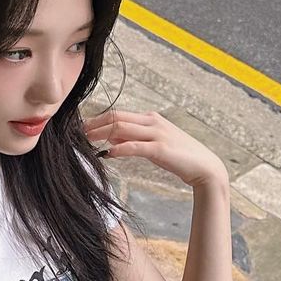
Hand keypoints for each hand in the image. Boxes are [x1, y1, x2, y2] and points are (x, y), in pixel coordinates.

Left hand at [82, 110, 227, 189]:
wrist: (204, 167)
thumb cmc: (178, 157)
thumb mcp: (152, 144)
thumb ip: (133, 139)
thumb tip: (110, 138)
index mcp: (150, 118)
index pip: (118, 113)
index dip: (97, 120)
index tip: (82, 128)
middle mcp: (152, 121)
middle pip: (116, 117)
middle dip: (94, 124)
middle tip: (77, 133)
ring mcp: (157, 133)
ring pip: (121, 128)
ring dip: (100, 134)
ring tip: (86, 142)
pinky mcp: (160, 149)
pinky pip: (134, 146)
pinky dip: (118, 148)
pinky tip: (107, 154)